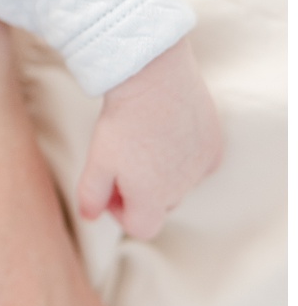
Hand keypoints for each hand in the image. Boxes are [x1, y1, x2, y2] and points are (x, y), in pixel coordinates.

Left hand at [79, 38, 222, 237]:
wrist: (155, 78)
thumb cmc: (122, 121)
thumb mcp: (97, 161)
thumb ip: (91, 195)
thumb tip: (90, 217)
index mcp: (153, 197)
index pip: (142, 227)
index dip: (121, 213)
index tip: (109, 187)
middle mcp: (184, 188)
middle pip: (160, 206)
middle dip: (140, 192)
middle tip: (121, 160)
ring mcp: (203, 167)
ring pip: (179, 184)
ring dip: (162, 174)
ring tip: (142, 142)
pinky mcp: (215, 147)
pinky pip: (197, 164)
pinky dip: (182, 156)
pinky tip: (166, 132)